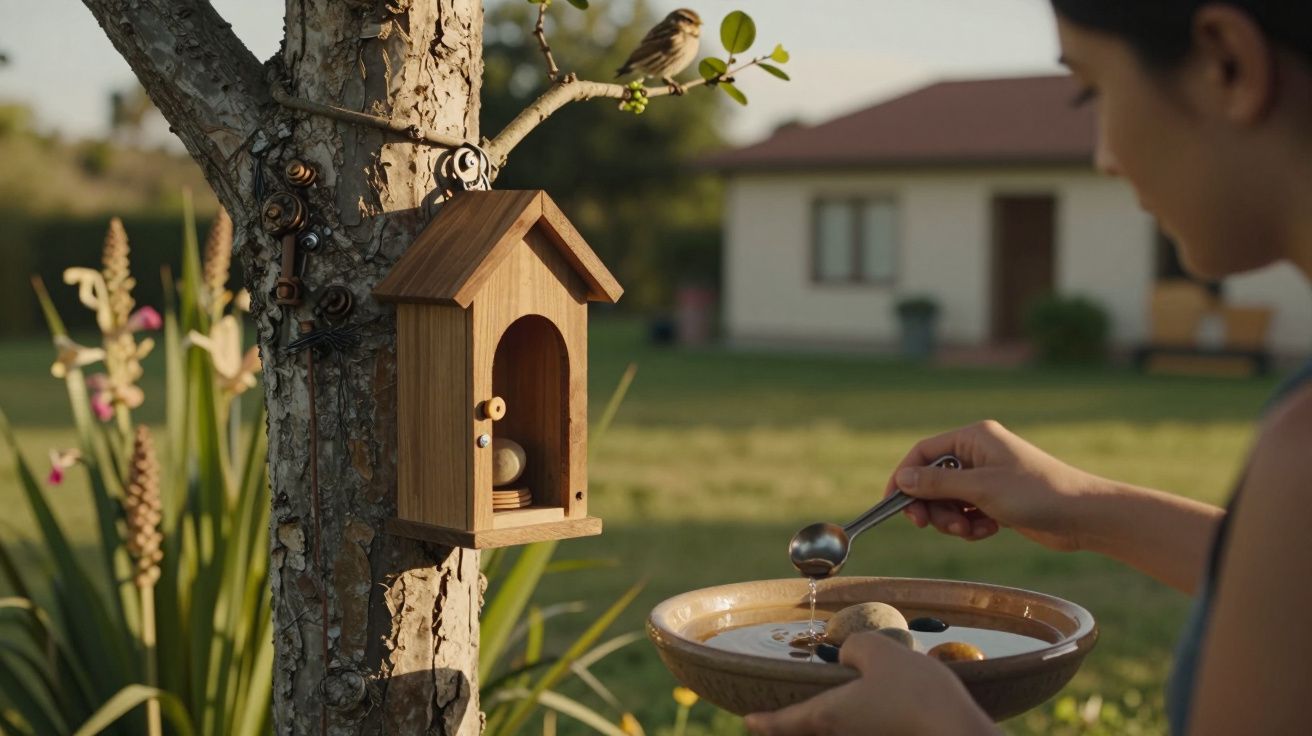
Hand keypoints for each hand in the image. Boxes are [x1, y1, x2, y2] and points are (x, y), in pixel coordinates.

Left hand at [744, 632, 995, 734]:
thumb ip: (854, 649)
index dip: (763, 722)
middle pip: (810, 732)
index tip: (747, 722)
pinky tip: (877, 708)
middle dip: (795, 725)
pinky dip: (859, 724)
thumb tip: (849, 658)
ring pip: (838, 734)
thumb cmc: (916, 694)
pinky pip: (864, 733)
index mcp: (828, 715)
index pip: (784, 722)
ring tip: (833, 703)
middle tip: (785, 716)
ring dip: (832, 723)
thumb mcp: (880, 652)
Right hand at [887, 420, 1102, 551]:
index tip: (894, 505)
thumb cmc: (1036, 493)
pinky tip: (988, 531)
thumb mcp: (980, 488)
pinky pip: (967, 511)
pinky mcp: (997, 499)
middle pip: (932, 479)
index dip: (904, 477)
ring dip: (952, 519)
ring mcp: (988, 477)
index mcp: (973, 437)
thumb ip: (937, 483)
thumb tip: (902, 478)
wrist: (1083, 516)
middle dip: (933, 506)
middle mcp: (978, 453)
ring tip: (971, 530)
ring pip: (948, 500)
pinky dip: (971, 525)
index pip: (923, 453)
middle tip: (933, 526)